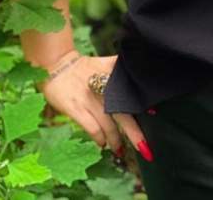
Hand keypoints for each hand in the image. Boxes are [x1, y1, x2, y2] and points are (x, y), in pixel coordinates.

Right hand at [37, 50, 152, 160]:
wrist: (58, 66)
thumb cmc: (84, 67)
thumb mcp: (105, 63)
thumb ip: (120, 70)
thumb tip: (139, 79)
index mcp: (112, 78)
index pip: (130, 94)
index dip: (143, 106)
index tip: (154, 114)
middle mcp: (104, 91)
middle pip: (123, 114)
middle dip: (135, 133)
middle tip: (144, 148)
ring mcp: (90, 101)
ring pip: (108, 126)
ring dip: (116, 140)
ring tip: (120, 149)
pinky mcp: (77, 110)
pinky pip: (92, 128)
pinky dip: (99, 138)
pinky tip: (102, 144)